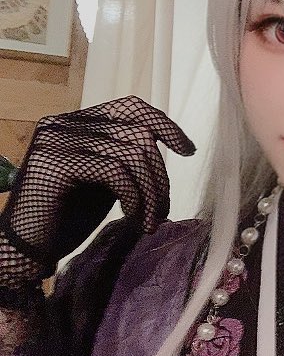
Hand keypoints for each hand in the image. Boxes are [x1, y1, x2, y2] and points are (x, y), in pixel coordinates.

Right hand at [0, 96, 194, 288]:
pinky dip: (134, 197)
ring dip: (152, 193)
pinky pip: (115, 171)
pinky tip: (131, 218)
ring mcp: (56, 141)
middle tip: (163, 211)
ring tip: (150, 222)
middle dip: (161, 176)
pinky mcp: (56, 165)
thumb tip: (169, 145)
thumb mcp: (103, 181)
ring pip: (132, 154)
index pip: (131, 107)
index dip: (165, 125)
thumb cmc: (63, 219)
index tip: (188, 150)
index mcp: (75, 122)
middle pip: (138, 133)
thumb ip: (125, 159)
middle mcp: (63, 123)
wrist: (22, 249)